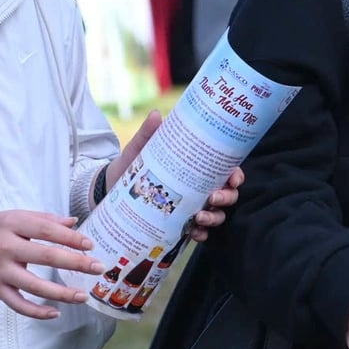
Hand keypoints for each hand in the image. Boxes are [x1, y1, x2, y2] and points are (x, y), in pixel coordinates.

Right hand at [0, 211, 104, 320]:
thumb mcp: (9, 217)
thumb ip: (42, 219)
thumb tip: (74, 223)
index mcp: (10, 224)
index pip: (46, 230)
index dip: (70, 238)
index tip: (90, 245)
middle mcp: (5, 247)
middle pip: (45, 256)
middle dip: (75, 263)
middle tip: (98, 268)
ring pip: (34, 286)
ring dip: (61, 293)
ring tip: (84, 296)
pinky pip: (17, 305)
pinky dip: (36, 312)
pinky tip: (55, 313)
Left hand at [96, 111, 240, 241]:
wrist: (113, 185)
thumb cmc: (133, 163)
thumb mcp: (141, 148)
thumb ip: (149, 133)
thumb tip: (156, 115)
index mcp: (198, 168)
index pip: (227, 171)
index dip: (236, 175)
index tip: (232, 178)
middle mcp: (201, 187)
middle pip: (227, 194)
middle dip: (226, 198)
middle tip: (212, 198)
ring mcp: (193, 206)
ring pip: (217, 214)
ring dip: (214, 217)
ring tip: (199, 217)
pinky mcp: (180, 223)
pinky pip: (199, 231)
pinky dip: (201, 233)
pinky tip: (194, 232)